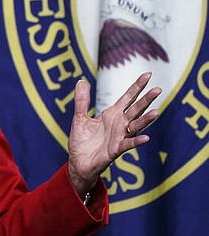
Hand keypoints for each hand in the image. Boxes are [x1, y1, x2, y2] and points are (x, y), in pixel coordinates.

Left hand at [67, 72, 160, 196]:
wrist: (78, 162)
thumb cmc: (81, 141)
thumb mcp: (79, 118)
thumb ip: (82, 101)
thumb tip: (81, 81)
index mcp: (112, 114)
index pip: (128, 98)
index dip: (137, 86)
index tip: (148, 74)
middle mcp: (119, 124)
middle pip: (136, 109)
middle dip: (146, 100)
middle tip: (158, 89)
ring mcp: (119, 137)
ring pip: (136, 126)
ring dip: (146, 120)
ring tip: (157, 111)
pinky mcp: (115, 150)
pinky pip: (128, 144)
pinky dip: (136, 141)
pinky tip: (146, 138)